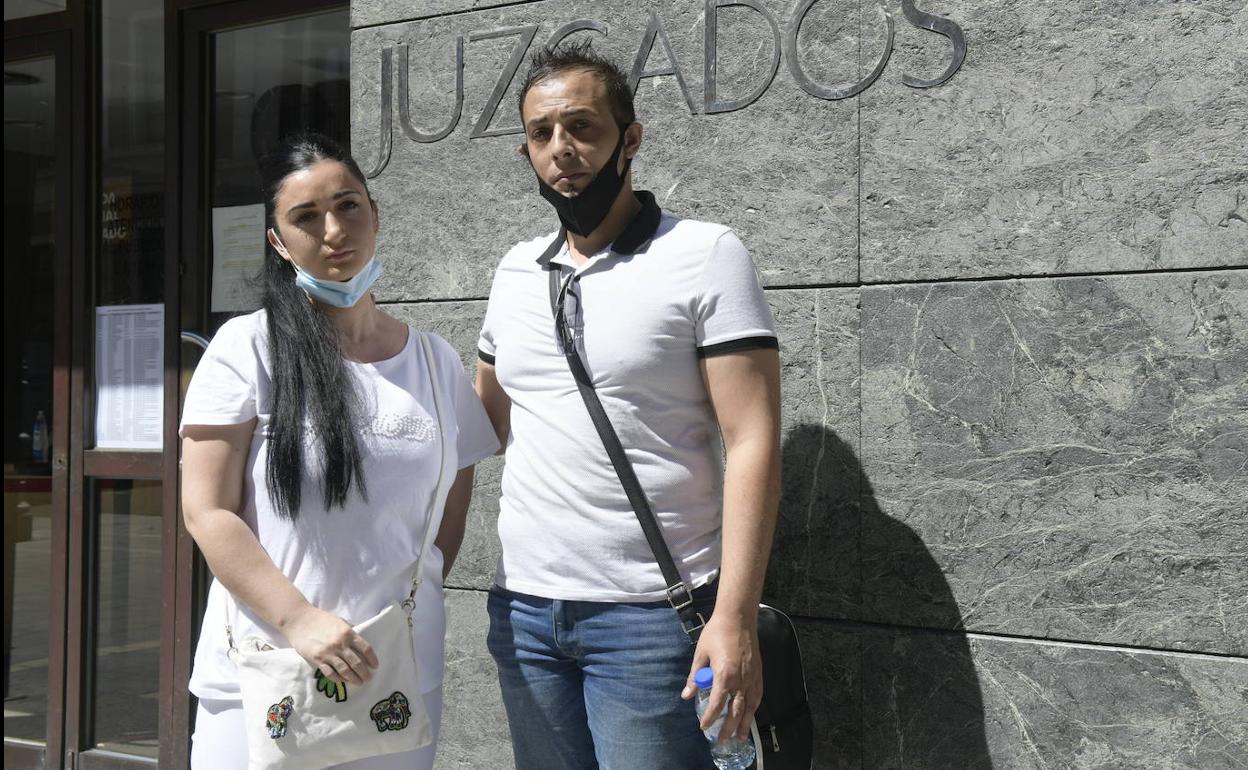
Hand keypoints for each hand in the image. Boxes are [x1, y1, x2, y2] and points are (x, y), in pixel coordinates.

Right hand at [283, 605, 378, 685]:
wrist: (299, 620)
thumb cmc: (320, 619)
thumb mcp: (339, 621)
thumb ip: (350, 631)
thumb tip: (358, 642)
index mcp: (348, 633)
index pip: (366, 649)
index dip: (372, 659)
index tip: (375, 666)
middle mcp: (340, 644)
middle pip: (357, 663)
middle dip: (365, 673)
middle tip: (368, 679)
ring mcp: (328, 653)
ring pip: (345, 671)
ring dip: (354, 679)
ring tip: (359, 682)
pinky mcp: (317, 660)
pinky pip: (330, 673)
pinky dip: (338, 679)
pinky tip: (343, 680)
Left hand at [680, 612, 762, 741]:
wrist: (738, 618)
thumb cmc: (716, 633)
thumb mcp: (700, 654)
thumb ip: (695, 677)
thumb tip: (686, 695)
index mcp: (724, 675)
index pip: (717, 704)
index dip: (710, 718)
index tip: (704, 727)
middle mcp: (741, 680)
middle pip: (735, 710)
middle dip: (728, 727)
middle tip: (722, 741)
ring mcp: (752, 677)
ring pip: (750, 706)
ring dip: (744, 723)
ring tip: (740, 737)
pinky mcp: (758, 673)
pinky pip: (758, 696)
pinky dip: (754, 708)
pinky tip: (751, 715)